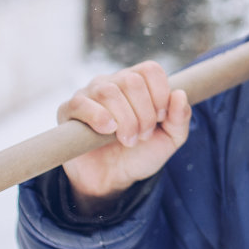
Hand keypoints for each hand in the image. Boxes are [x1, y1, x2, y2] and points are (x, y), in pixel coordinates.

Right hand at [58, 62, 190, 208]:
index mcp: (136, 83)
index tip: (161, 119)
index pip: (150, 69)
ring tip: (127, 140)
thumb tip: (179, 94)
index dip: (160, 94)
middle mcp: (112, 82)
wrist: (113, 179)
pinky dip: (98, 117)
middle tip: (143, 135)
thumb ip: (180, 118)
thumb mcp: (170, 140)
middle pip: (132, 81)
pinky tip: (108, 131)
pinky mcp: (68, 111)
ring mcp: (88, 94)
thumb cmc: (140, 155)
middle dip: (144, 113)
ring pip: (109, 91)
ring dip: (125, 120)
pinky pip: (80, 103)